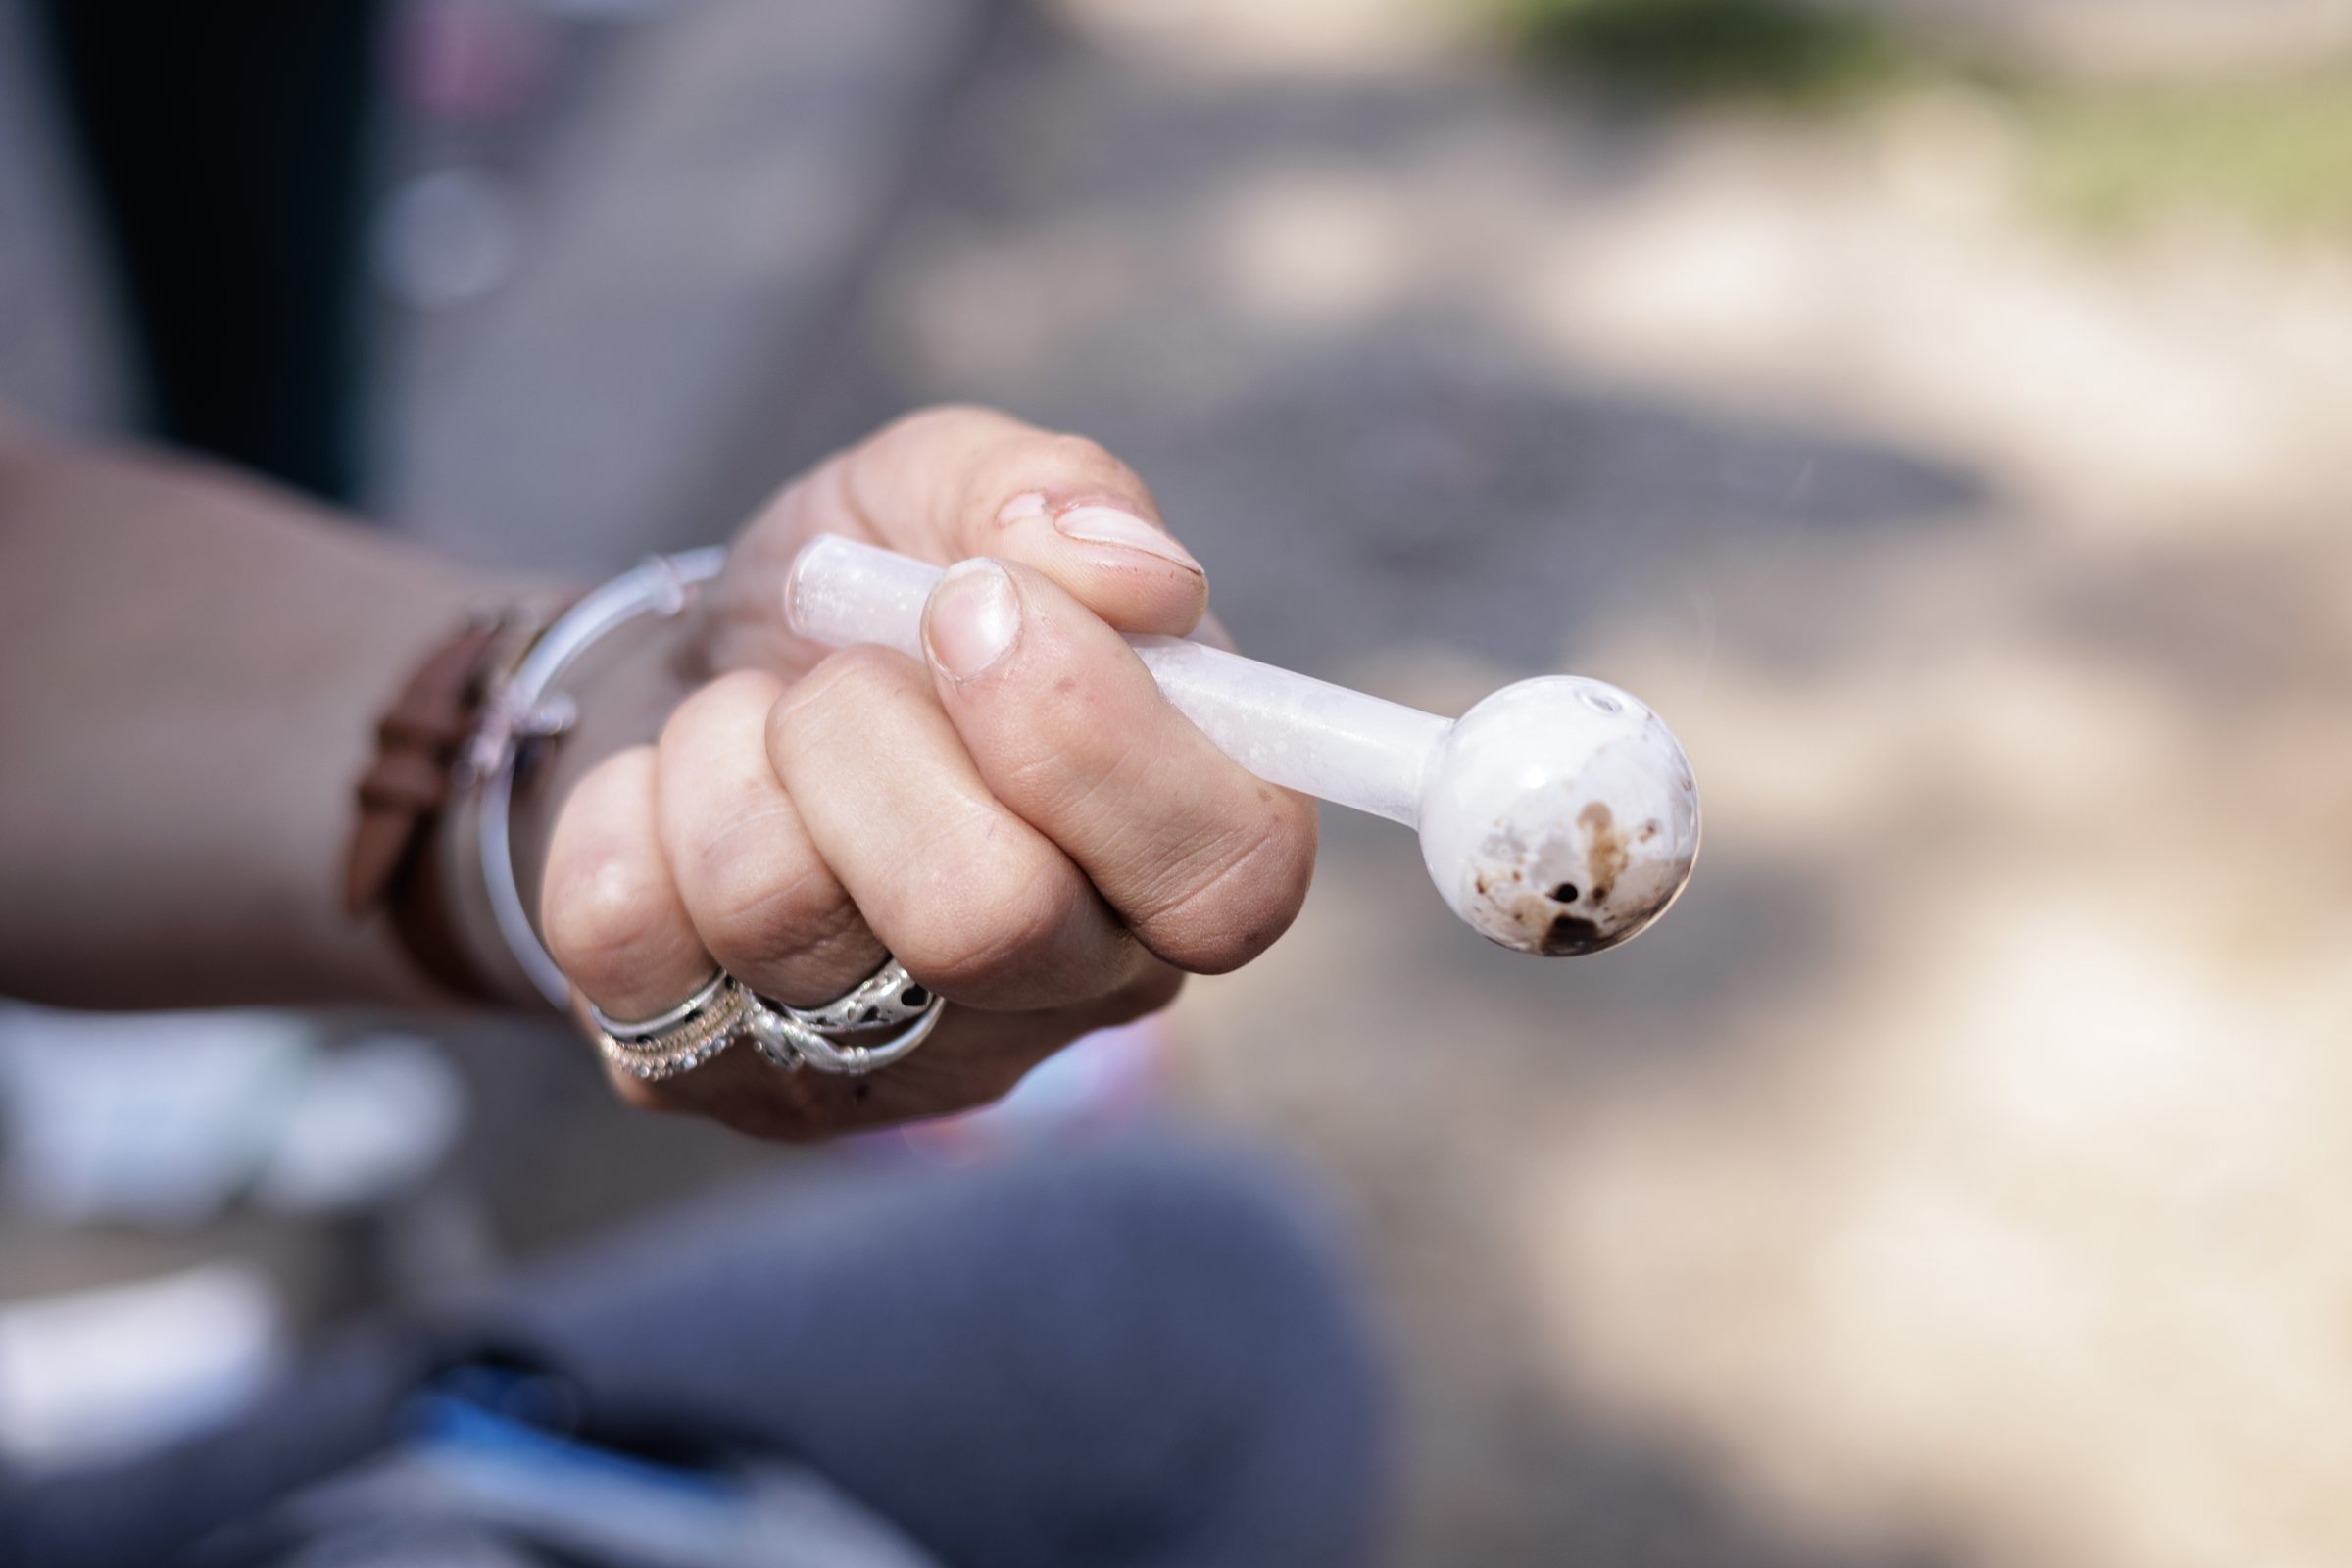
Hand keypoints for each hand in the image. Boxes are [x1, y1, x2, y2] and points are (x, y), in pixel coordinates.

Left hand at [537, 407, 1318, 1137]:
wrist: (689, 669)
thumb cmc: (871, 598)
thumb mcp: (957, 491)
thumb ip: (1061, 495)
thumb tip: (1138, 573)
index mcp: (1182, 849)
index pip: (1226, 882)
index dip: (1095, 740)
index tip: (974, 605)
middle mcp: (1066, 988)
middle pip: (987, 917)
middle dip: (867, 728)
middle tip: (842, 668)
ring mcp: (895, 1062)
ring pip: (784, 917)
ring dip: (732, 750)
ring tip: (757, 723)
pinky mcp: (725, 1081)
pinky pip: (625, 940)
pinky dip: (620, 807)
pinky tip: (670, 800)